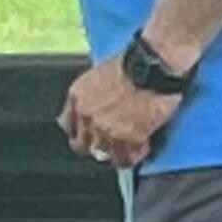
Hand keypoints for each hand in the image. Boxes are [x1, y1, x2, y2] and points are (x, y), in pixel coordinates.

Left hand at [61, 56, 181, 170]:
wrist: (153, 66)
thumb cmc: (134, 61)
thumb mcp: (101, 74)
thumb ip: (93, 95)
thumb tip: (98, 107)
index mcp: (78, 97)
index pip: (68, 126)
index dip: (81, 131)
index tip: (88, 133)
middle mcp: (88, 117)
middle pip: (82, 146)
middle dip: (95, 145)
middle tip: (108, 144)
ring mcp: (107, 131)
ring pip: (105, 155)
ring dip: (116, 152)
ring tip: (128, 148)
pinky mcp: (129, 140)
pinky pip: (127, 159)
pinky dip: (135, 155)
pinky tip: (143, 147)